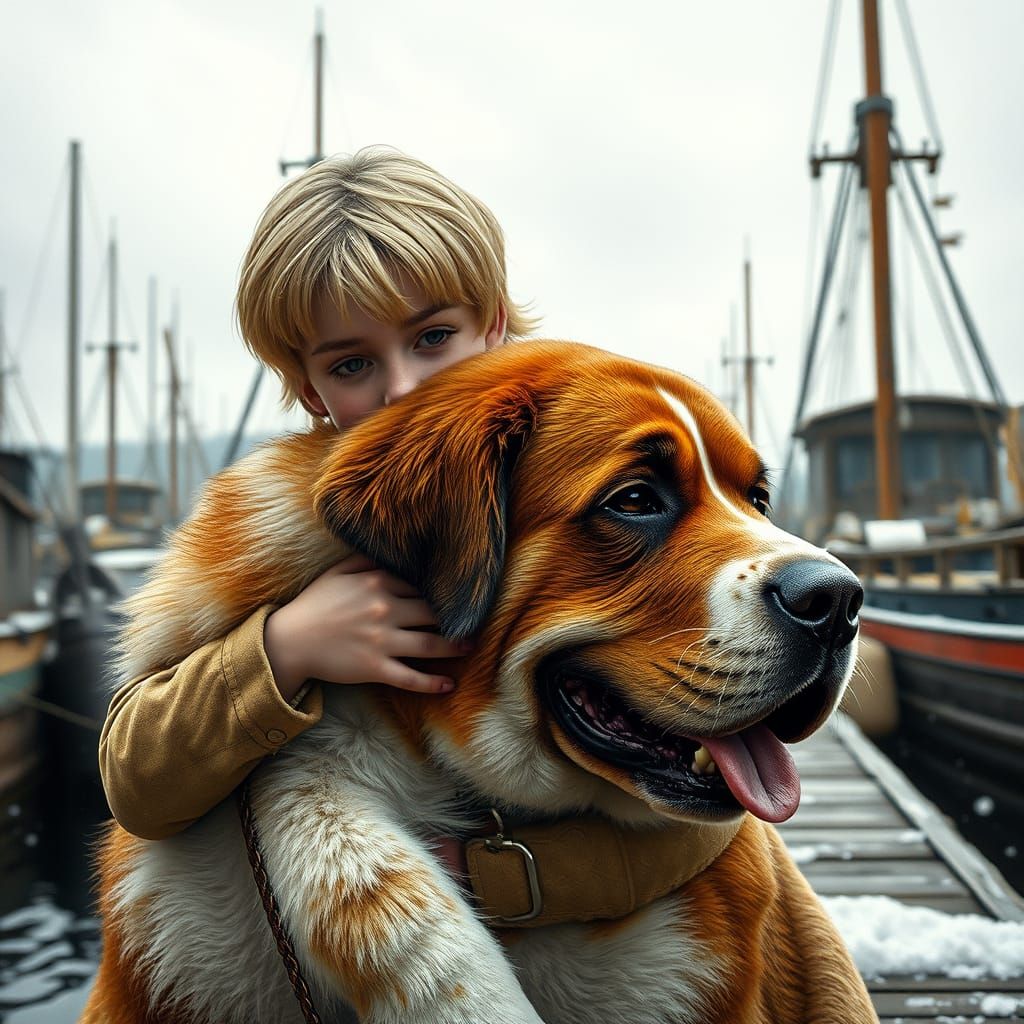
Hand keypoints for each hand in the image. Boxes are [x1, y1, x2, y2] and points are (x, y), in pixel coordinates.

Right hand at [264, 553, 468, 700]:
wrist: (288, 642)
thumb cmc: (313, 605)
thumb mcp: (336, 573)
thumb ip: (364, 559)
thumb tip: (389, 552)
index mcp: (377, 583)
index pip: (419, 587)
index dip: (438, 594)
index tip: (455, 599)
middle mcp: (385, 610)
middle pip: (432, 614)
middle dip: (456, 619)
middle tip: (474, 622)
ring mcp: (381, 641)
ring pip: (430, 645)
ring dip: (455, 647)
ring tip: (471, 646)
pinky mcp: (375, 668)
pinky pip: (410, 677)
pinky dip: (432, 684)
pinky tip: (449, 685)